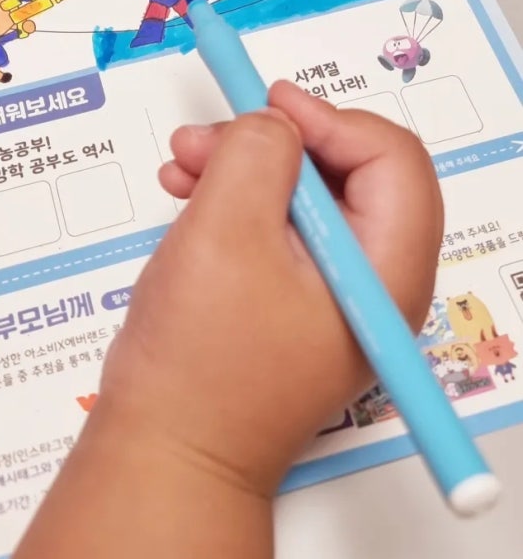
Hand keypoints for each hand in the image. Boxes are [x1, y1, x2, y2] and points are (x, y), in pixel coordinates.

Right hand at [97, 81, 442, 495]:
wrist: (165, 452)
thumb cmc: (199, 363)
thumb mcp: (224, 232)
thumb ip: (257, 155)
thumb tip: (276, 123)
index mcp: (385, 274)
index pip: (393, 162)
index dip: (331, 119)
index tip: (270, 106)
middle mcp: (372, 283)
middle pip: (349, 173)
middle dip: (275, 142)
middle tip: (213, 134)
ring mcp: (332, 294)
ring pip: (306, 196)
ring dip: (244, 166)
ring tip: (184, 162)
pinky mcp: (292, 299)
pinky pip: (277, 227)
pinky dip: (234, 199)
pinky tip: (186, 191)